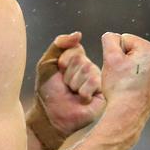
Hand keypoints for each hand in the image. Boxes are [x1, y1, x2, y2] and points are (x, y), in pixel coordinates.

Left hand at [28, 32, 106, 149]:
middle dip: (68, 74)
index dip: (63, 61)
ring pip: (88, 69)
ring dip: (74, 84)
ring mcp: (97, 80)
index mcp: (78, 59)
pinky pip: (94, 83)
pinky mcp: (103, 94)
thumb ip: (59, 45)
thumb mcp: (47, 63)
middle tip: (65, 86)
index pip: (75, 48)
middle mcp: (90, 68)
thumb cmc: (48, 91)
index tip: (58, 72)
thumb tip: (78, 34)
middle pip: (81, 59)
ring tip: (72, 93)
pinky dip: (82, 92)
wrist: (50, 115)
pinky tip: (81, 100)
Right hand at [99, 32, 149, 144]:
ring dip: (129, 70)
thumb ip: (110, 39)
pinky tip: (131, 88)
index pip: (124, 40)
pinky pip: (143, 74)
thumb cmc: (119, 87)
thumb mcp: (110, 58)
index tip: (117, 68)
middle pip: (132, 51)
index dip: (115, 53)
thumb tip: (112, 37)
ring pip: (137, 62)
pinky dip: (136, 79)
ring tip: (126, 83)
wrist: (128, 114)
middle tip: (120, 77)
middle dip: (123, 61)